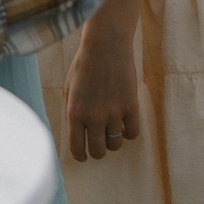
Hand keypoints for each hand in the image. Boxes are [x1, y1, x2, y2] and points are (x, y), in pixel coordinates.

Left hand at [62, 15, 143, 162]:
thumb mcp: (69, 90)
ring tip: (111, 130)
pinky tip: (124, 124)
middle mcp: (93, 117)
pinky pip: (133, 134)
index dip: (81, 156)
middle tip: (99, 143)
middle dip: (98, 151)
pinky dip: (129, 133)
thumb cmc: (84, 67)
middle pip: (98, 151)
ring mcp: (113, 113)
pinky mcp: (131, 107)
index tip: (84, 155)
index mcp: (74, 113)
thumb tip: (77, 135)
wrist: (105, 47)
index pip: (77, 148)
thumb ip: (71, 113)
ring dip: (113, 141)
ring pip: (116, 145)